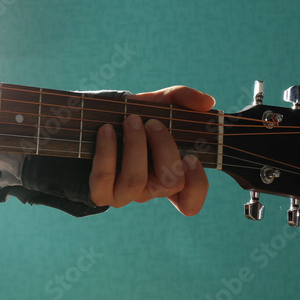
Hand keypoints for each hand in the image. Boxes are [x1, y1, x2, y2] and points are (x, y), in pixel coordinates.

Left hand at [89, 86, 214, 215]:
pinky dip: (106, 150)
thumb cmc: (134, 117)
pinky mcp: (99, 192)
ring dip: (135, 145)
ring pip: (136, 180)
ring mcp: (124, 195)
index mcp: (169, 177)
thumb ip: (184, 98)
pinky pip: (104, 176)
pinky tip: (106, 130)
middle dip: (164, 147)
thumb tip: (207, 102)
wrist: (92, 123)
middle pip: (170, 182)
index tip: (190, 156)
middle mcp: (149, 190)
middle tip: (152, 123)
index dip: (196, 184)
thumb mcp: (159, 103)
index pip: (190, 202)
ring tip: (130, 120)